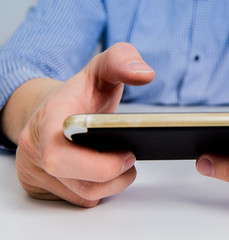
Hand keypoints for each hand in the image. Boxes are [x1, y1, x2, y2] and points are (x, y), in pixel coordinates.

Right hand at [12, 43, 154, 206]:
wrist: (52, 109)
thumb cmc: (79, 94)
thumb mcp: (101, 68)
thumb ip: (122, 61)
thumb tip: (145, 74)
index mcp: (47, 120)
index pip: (61, 154)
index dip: (99, 164)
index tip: (129, 153)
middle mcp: (33, 149)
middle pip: (78, 183)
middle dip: (113, 177)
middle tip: (131, 159)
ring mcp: (35, 171)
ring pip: (82, 195)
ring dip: (111, 185)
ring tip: (122, 163)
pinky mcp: (41, 186)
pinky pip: (77, 199)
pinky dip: (98, 189)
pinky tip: (105, 172)